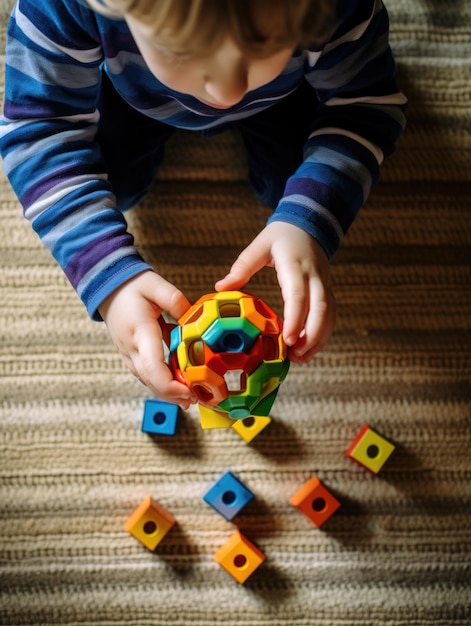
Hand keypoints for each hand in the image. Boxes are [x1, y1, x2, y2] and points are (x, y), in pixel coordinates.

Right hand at [98, 271, 196, 407]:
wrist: (107, 287)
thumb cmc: (131, 286)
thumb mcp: (155, 285)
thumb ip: (175, 300)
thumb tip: (193, 318)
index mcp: (140, 331)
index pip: (152, 367)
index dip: (170, 384)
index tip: (188, 391)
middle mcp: (132, 348)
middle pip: (151, 381)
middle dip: (174, 394)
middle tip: (197, 398)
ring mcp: (129, 354)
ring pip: (147, 381)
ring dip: (167, 392)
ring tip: (189, 397)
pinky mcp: (131, 354)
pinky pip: (145, 374)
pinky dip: (161, 382)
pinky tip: (177, 385)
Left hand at [215, 222, 335, 362]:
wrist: (308, 225)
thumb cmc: (281, 237)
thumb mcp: (260, 245)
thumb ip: (242, 266)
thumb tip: (221, 287)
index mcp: (296, 265)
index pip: (299, 295)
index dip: (295, 319)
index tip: (288, 339)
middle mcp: (314, 276)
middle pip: (321, 309)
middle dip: (311, 335)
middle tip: (295, 356)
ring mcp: (324, 284)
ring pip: (329, 316)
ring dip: (318, 339)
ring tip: (300, 359)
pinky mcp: (327, 291)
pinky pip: (330, 316)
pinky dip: (321, 334)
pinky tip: (308, 349)